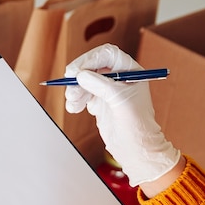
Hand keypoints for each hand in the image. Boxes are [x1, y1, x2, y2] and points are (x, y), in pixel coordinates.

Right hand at [64, 43, 179, 186]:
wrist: (135, 149)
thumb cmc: (136, 125)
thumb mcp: (119, 100)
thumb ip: (100, 85)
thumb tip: (80, 74)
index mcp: (130, 71)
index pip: (108, 55)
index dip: (90, 59)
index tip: (76, 70)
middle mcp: (119, 78)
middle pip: (92, 66)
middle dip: (79, 76)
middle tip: (69, 84)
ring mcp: (108, 90)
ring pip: (84, 81)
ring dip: (75, 89)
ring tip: (72, 102)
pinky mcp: (99, 103)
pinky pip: (82, 95)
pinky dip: (75, 100)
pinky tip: (74, 109)